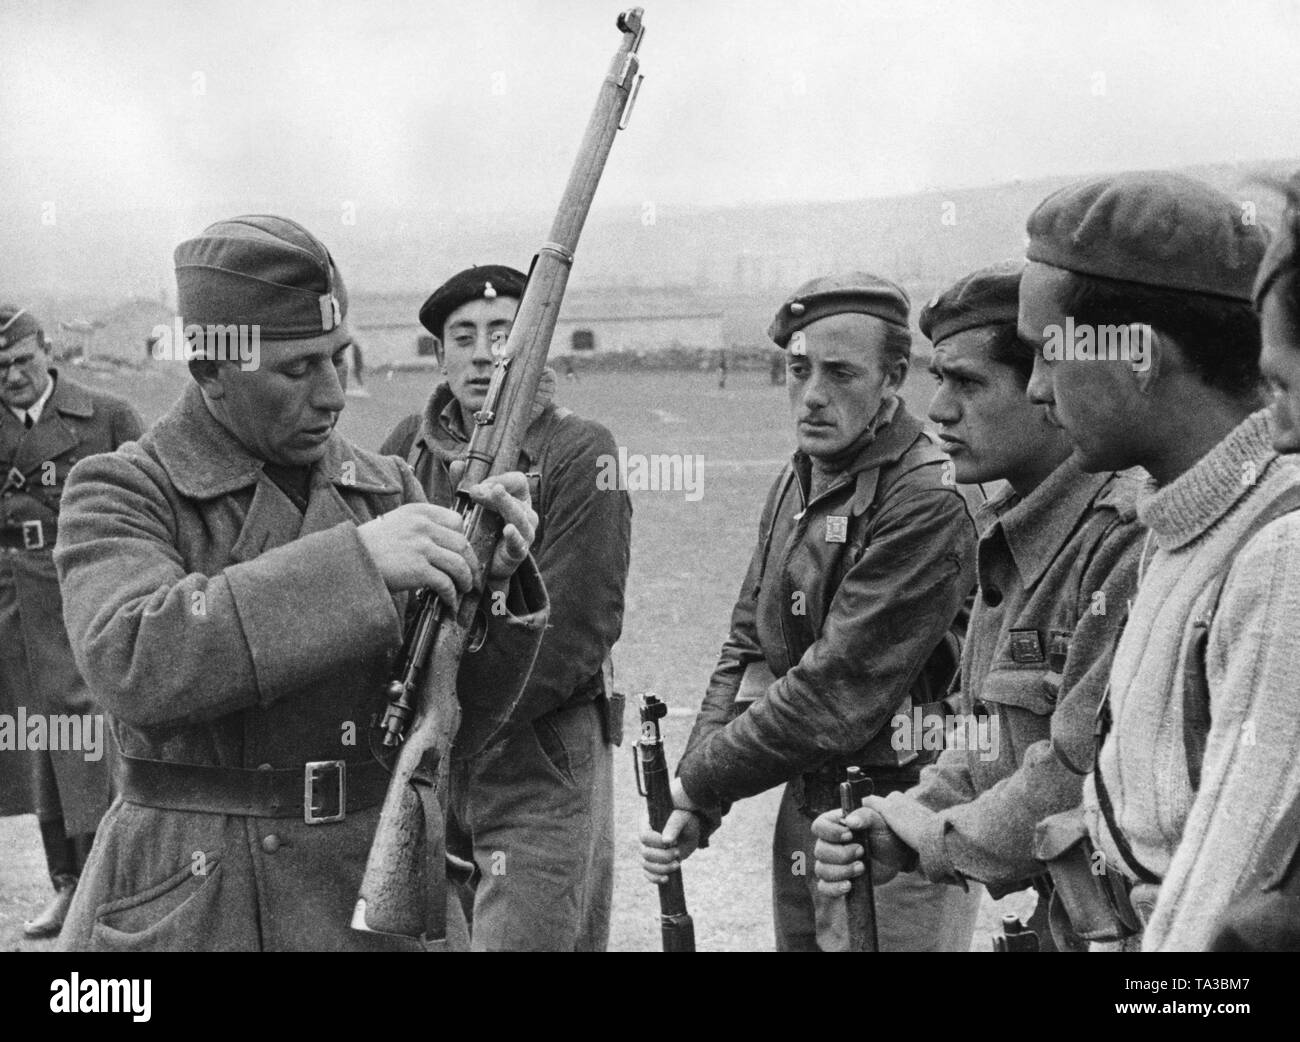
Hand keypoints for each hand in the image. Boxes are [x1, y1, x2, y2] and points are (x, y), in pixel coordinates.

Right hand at [356, 502, 476, 602]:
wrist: (348, 559)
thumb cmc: (370, 546)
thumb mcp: (396, 523)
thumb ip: (420, 527)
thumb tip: (444, 544)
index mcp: (419, 511)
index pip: (456, 520)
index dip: (463, 539)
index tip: (464, 553)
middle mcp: (423, 525)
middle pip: (462, 544)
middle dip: (472, 564)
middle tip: (473, 577)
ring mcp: (421, 546)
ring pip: (459, 564)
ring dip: (466, 580)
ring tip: (464, 589)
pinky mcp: (418, 569)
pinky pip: (445, 583)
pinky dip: (451, 595)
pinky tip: (449, 602)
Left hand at [463, 472, 536, 581]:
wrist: (482, 563)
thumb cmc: (481, 528)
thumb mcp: (472, 505)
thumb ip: (464, 485)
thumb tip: (457, 463)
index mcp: (518, 499)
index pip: (518, 481)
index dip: (501, 478)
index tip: (480, 484)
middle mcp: (526, 514)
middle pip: (518, 497)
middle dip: (496, 492)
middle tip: (475, 491)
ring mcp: (525, 534)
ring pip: (521, 517)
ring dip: (507, 505)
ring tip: (496, 495)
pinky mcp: (518, 553)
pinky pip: (520, 543)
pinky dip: (514, 536)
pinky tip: (507, 529)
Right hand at [640, 777, 702, 884]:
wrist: (690, 831)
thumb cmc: (686, 820)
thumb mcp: (683, 818)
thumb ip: (674, 826)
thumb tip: (666, 841)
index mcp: (647, 823)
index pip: (644, 836)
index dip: (657, 843)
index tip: (673, 842)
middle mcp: (644, 838)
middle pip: (645, 853)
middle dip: (663, 856)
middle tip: (678, 852)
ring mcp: (647, 851)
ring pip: (646, 865)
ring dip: (663, 868)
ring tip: (677, 863)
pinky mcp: (653, 862)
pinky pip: (647, 874)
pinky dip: (655, 878)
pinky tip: (666, 878)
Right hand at [811, 797, 915, 895]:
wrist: (894, 854)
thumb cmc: (884, 832)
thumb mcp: (878, 820)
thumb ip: (865, 815)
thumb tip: (850, 821)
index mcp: (832, 824)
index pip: (818, 826)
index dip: (831, 833)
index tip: (850, 835)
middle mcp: (827, 843)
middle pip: (820, 851)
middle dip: (842, 854)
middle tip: (862, 851)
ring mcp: (830, 863)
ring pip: (822, 870)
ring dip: (842, 871)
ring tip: (862, 868)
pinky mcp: (836, 880)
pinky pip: (824, 887)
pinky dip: (834, 888)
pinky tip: (849, 885)